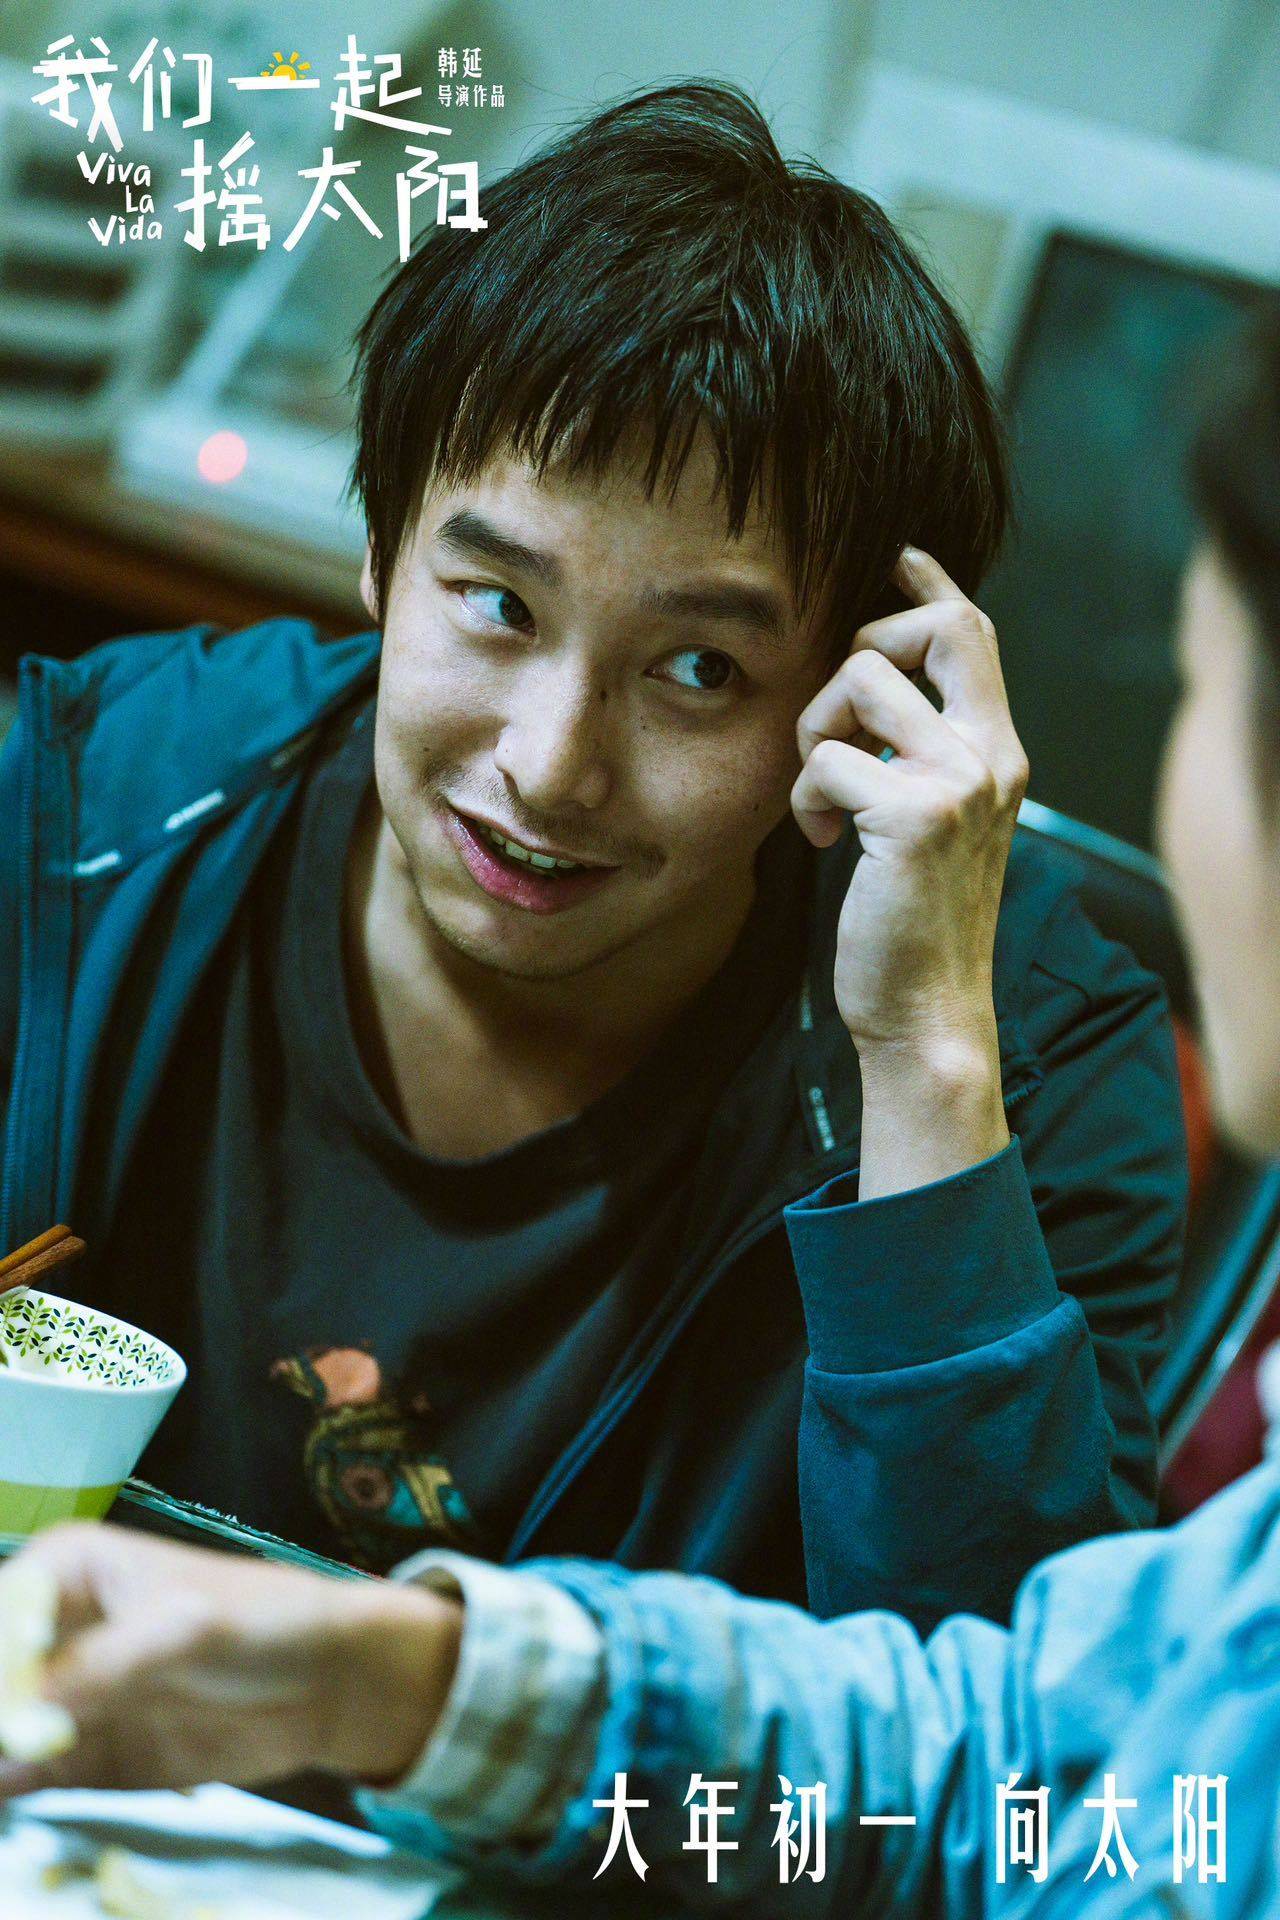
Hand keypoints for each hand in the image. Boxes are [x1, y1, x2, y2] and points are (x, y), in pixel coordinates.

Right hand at [0, 1523, 461, 1795]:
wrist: (329, 1681)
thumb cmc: (263, 1621)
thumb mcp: (181, 1631)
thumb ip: (96, 1670)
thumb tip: (18, 1716)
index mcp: (69, 1569)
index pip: (1, 1611)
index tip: (8, 1709)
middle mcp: (53, 1630)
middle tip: (7, 1748)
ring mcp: (65, 1697)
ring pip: (6, 1730)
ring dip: (3, 1754)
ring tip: (10, 1774)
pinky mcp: (85, 1754)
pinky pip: (29, 1778)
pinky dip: (18, 1789)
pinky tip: (16, 1796)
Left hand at [791, 548, 1028, 1197]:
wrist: (928, 1013)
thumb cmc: (911, 922)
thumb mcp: (928, 823)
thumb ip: (917, 754)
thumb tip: (868, 689)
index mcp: (997, 752)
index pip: (973, 632)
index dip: (928, 585)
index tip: (893, 557)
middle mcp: (992, 756)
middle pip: (928, 627)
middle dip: (856, 654)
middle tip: (832, 731)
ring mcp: (961, 783)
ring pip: (861, 681)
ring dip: (815, 731)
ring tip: (823, 798)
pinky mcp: (917, 818)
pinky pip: (826, 759)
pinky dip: (804, 797)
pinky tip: (822, 838)